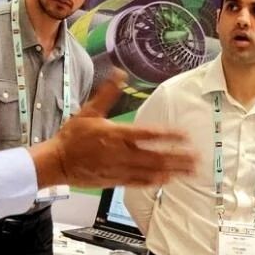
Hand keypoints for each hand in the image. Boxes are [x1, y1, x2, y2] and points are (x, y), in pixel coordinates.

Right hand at [30, 72, 196, 190]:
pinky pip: (140, 181)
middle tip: (197, 158)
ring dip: (172, 171)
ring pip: (151, 171)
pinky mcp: (116, 180)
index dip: (169, 135)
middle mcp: (121, 153)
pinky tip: (168, 180)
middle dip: (178, 157)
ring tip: (190, 171)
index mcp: (116, 134)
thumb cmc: (72, 136)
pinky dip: (155, 181)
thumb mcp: (88, 111)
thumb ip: (107, 93)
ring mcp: (120, 168)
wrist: (57, 162)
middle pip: (156, 156)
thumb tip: (119, 73)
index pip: (148, 134)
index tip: (186, 136)